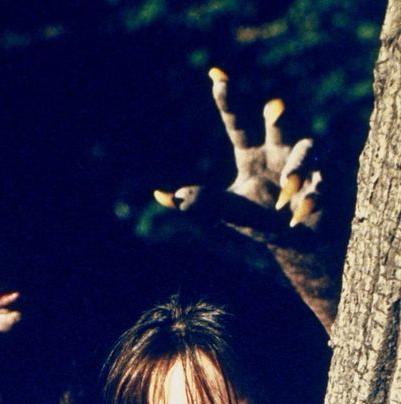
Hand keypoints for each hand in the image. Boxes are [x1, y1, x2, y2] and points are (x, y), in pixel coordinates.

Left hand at [154, 67, 322, 238]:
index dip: (228, 101)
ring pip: (306, 150)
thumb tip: (162, 195)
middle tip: (274, 107)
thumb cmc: (261, 222)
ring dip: (296, 169)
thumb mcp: (230, 213)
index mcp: (252, 155)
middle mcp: (280, 152)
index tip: (216, 76)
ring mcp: (306, 165)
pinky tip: (302, 213)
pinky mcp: (327, 181)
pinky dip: (312, 198)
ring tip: (286, 189)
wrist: (298, 242)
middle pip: (278, 126)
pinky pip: (323, 182)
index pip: (237, 125)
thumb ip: (201, 204)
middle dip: (277, 116)